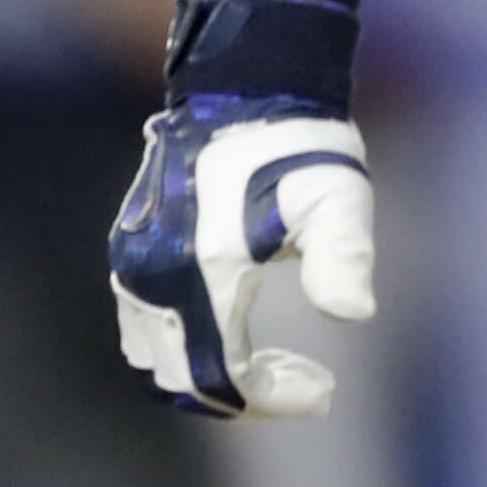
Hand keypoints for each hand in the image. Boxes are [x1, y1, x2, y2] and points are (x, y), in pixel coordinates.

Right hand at [109, 90, 376, 419]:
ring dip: (212, 372)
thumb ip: (343, 257)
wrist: (246, 87)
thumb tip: (355, 313)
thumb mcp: (337, 200)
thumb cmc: (301, 145)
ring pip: (156, 357)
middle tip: (312, 384)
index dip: (269, 399)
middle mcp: (148, 276)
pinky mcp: (131, 248)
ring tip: (282, 364)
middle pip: (179, 378)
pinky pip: (146, 326)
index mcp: (197, 271)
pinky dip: (188, 345)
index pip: (218, 376)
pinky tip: (242, 330)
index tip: (324, 394)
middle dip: (246, 394)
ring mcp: (131, 262)